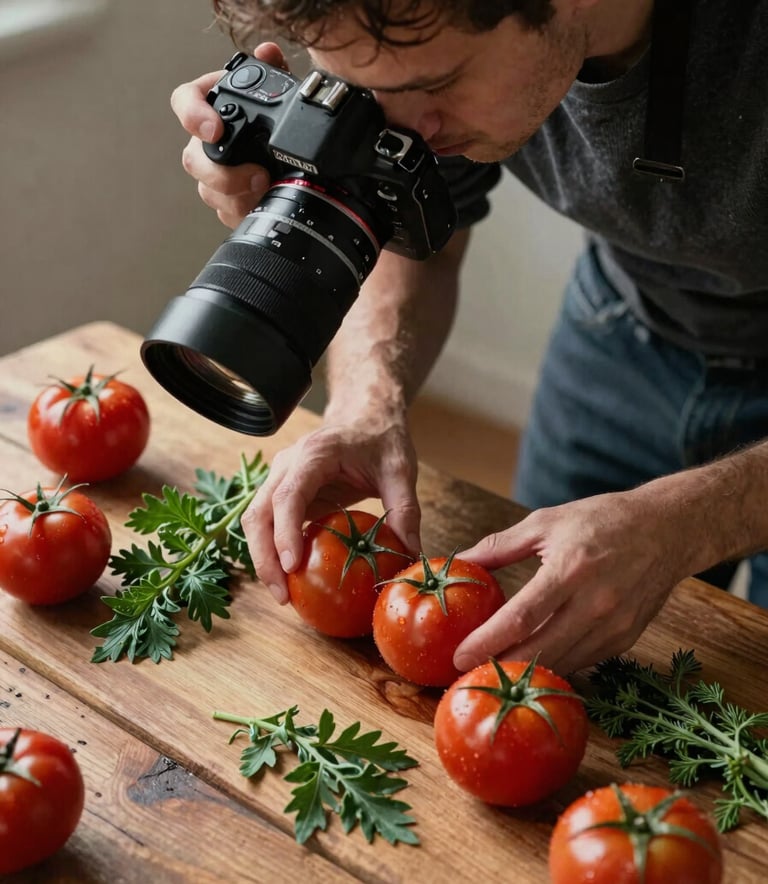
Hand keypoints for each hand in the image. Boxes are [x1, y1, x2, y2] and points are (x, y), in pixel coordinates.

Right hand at [170, 42, 288, 227]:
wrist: (289, 154)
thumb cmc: (275, 120)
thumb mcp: (281, 93)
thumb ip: (275, 71)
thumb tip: (269, 52)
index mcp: (212, 106)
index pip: (185, 101)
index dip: (193, 115)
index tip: (214, 129)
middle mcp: (205, 141)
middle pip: (193, 159)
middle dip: (221, 173)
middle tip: (256, 175)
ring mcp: (212, 173)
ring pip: (208, 190)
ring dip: (236, 196)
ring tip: (265, 191)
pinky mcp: (225, 200)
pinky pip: (224, 211)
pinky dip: (243, 211)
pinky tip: (261, 205)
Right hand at [241, 417, 420, 602]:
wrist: (365, 413)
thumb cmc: (380, 437)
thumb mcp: (400, 469)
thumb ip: (405, 510)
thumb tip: (411, 555)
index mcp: (313, 455)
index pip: (288, 496)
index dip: (285, 532)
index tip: (292, 565)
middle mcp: (287, 465)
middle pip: (258, 513)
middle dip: (264, 556)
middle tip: (283, 595)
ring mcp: (280, 479)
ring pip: (255, 520)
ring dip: (263, 558)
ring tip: (283, 594)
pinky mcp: (284, 494)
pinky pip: (268, 524)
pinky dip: (272, 550)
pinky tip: (290, 577)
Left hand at [453, 489, 694, 674]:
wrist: (667, 530)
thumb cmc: (603, 520)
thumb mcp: (546, 522)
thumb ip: (500, 546)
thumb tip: (460, 560)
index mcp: (570, 570)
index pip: (521, 618)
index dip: (486, 641)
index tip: (458, 655)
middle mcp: (594, 603)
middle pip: (539, 651)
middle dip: (500, 666)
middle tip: (466, 673)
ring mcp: (614, 626)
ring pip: (561, 663)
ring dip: (525, 671)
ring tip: (492, 670)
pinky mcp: (625, 640)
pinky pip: (582, 662)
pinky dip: (554, 664)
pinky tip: (532, 662)